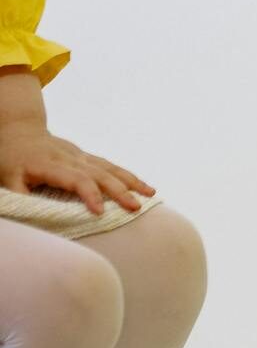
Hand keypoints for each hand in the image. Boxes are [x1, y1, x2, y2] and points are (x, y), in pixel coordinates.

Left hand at [0, 121, 151, 215]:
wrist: (19, 131)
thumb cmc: (11, 159)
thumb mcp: (6, 179)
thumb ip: (20, 197)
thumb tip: (33, 216)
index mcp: (49, 164)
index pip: (75, 179)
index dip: (89, 194)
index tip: (101, 212)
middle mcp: (70, 158)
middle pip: (100, 173)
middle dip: (120, 191)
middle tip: (135, 207)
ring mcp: (81, 156)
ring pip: (110, 167)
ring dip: (132, 181)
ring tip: (150, 194)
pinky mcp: (87, 157)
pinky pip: (111, 166)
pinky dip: (129, 176)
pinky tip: (144, 186)